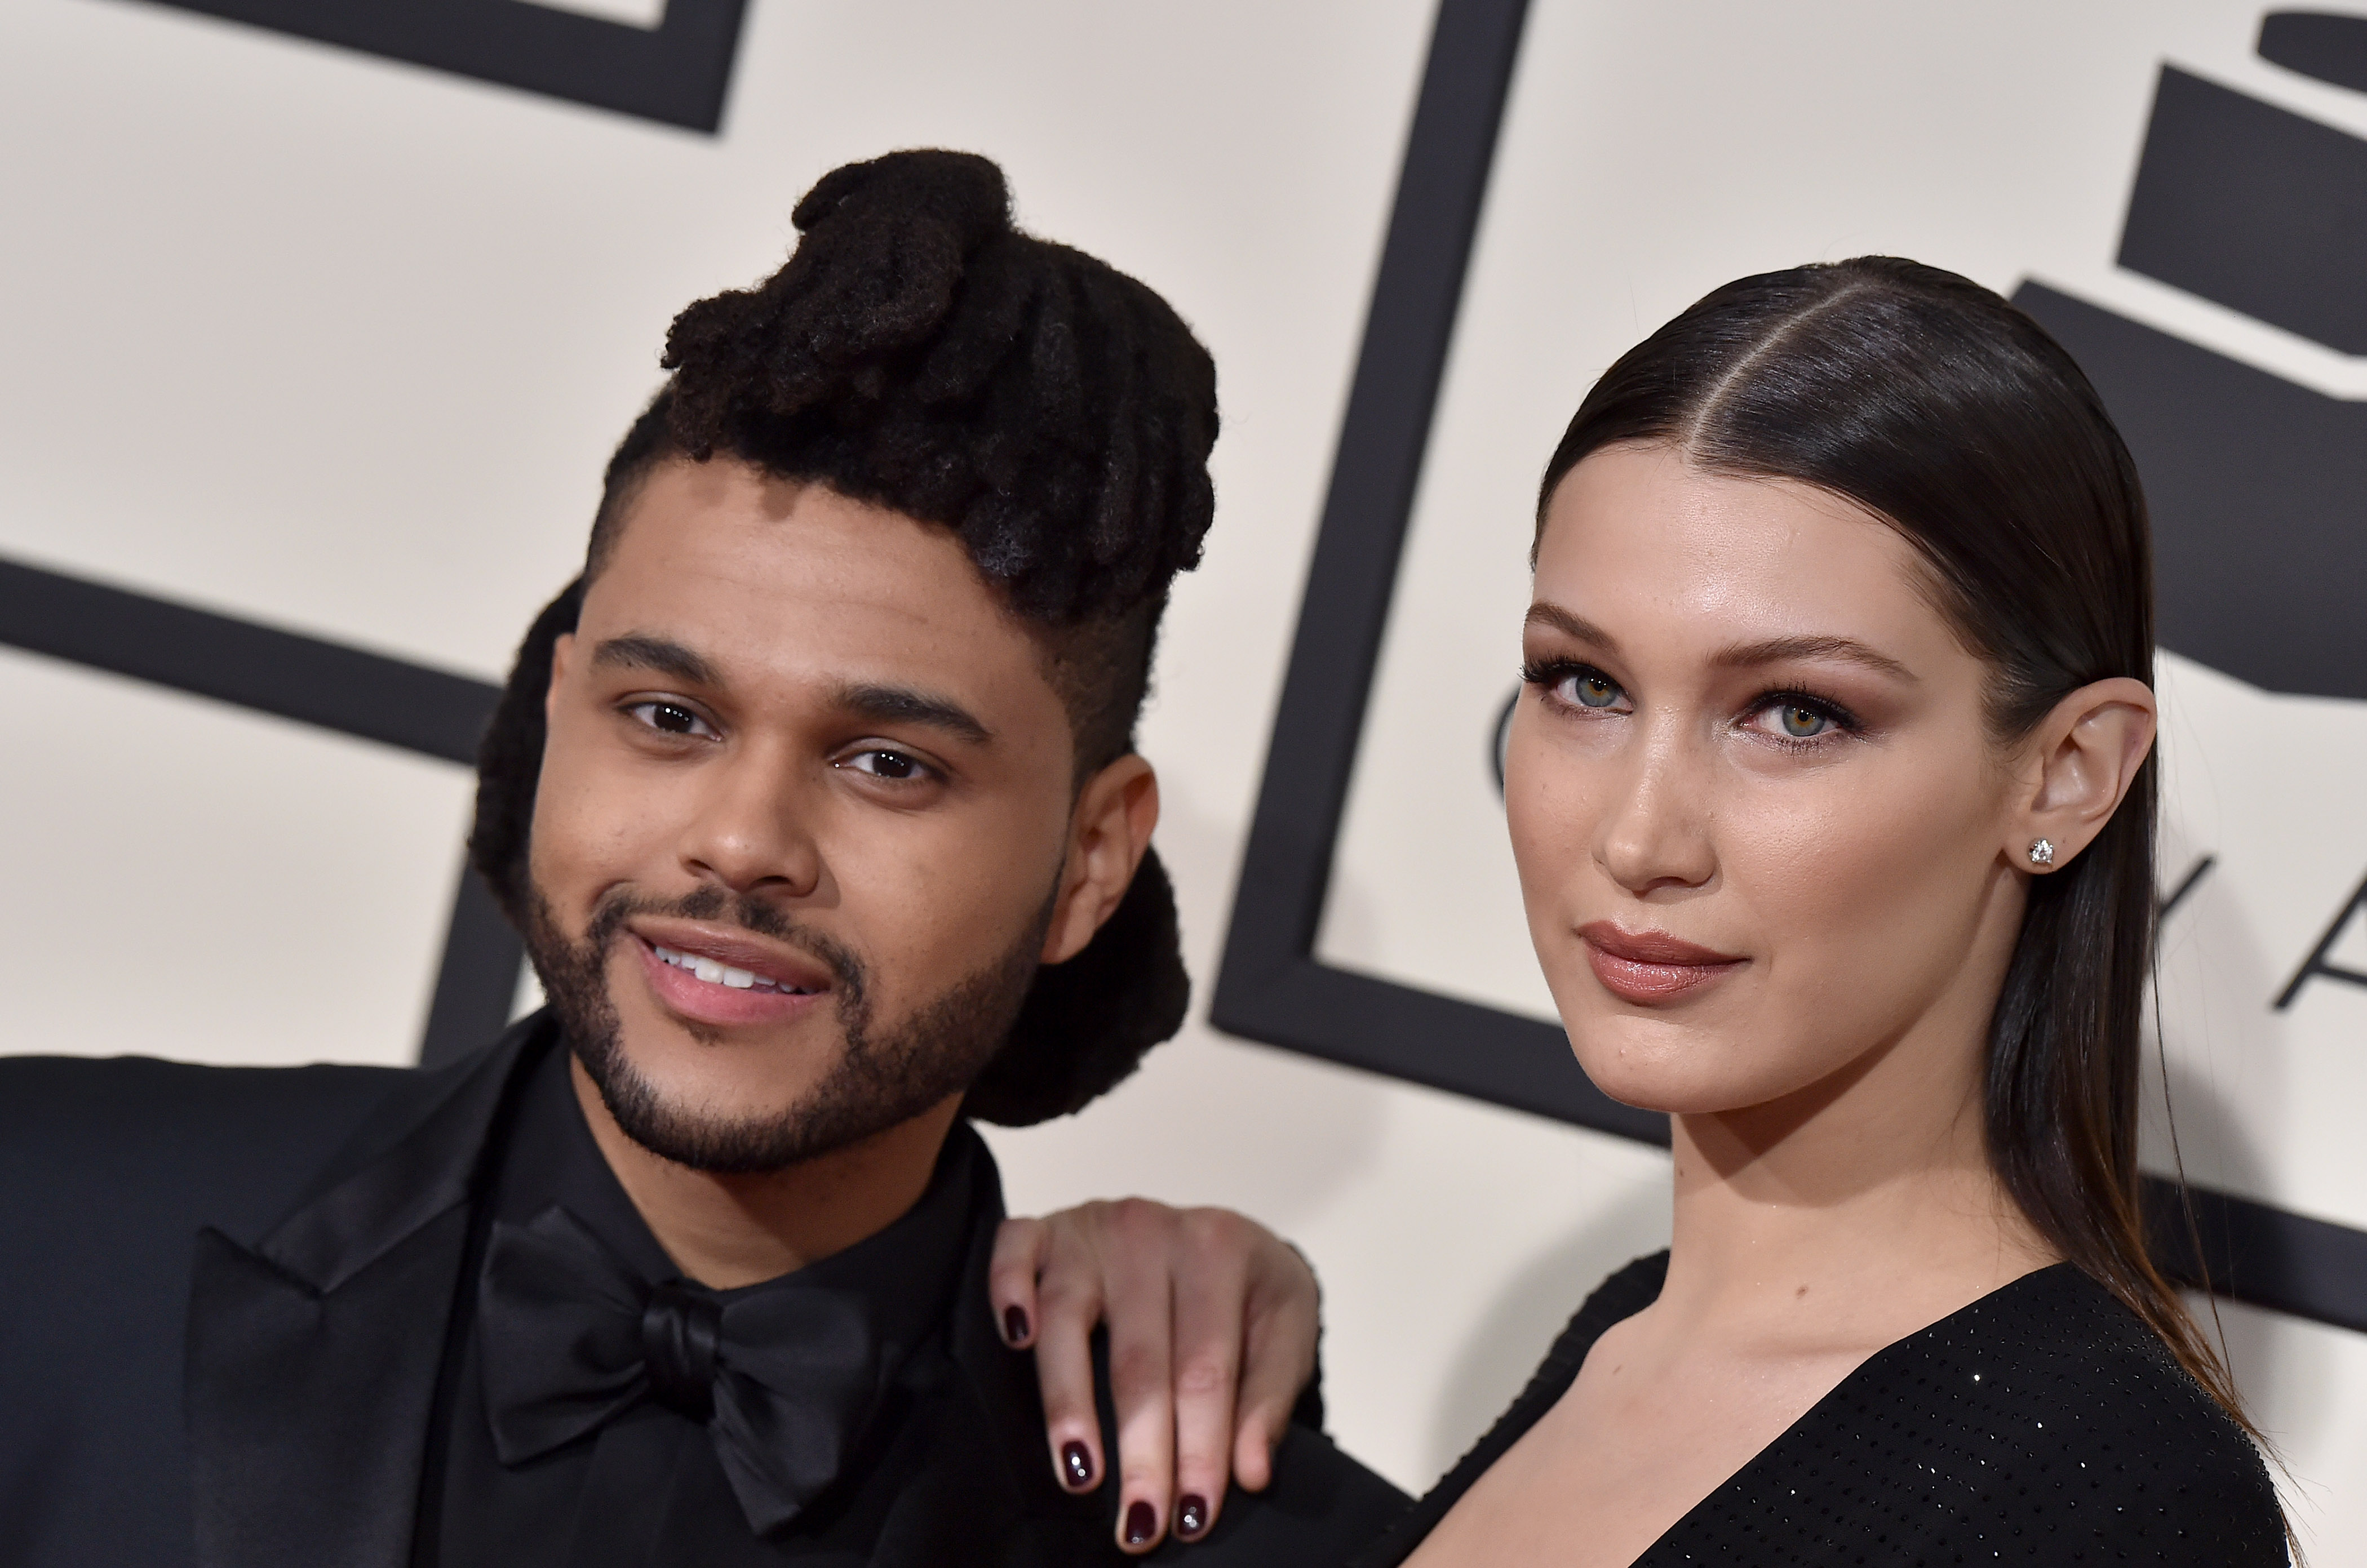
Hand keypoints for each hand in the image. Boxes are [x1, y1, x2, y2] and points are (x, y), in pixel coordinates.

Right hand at [990, 1201, 1319, 1552]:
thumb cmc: (1250, 1292)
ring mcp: (1093, 1225)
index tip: (1194, 1516)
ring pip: (1069, 1319)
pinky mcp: (1048, 1227)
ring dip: (1069, 1403)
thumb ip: (1269, 1399)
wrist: (1225, 1233)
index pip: (1206, 1368)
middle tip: (1139, 1523)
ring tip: (1079, 1474)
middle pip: (1139, 1359)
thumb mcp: (1285, 1331)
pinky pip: (1016, 1247)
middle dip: (1140, 1451)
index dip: (1201, 1448)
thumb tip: (1250, 1472)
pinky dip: (1008, 1290)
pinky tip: (1015, 1340)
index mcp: (1220, 1251)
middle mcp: (1152, 1231)